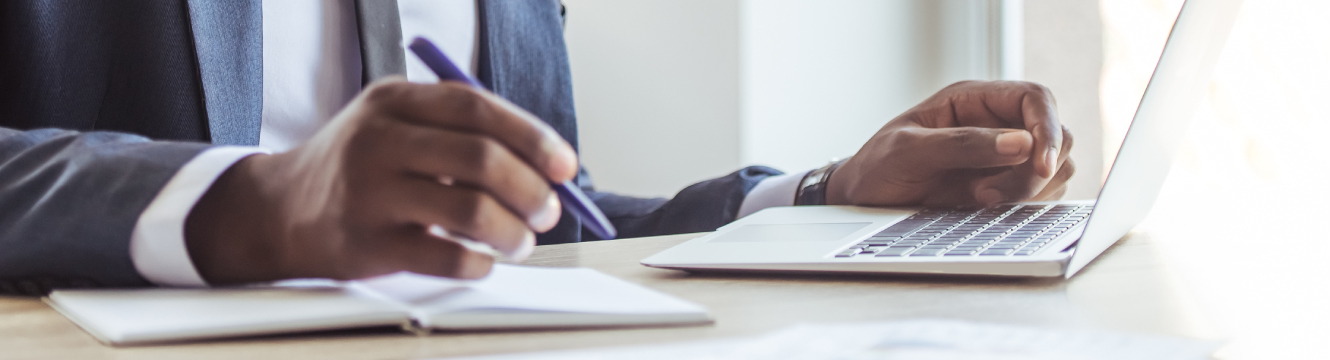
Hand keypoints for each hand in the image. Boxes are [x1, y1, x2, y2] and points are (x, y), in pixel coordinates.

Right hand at [184, 79, 576, 283]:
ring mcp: (369, 193)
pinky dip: (478, 262)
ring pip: (470, 210)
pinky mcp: (366, 244)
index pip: (477, 109)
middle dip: (531, 189)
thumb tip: (547, 165)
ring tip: (522, 241)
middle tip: (548, 210)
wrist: (280, 211)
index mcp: (393, 101)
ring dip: (513, 231)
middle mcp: (378, 141)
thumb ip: (461, 132)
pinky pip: (445, 256)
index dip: (531, 137)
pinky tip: (482, 261)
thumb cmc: (360, 167)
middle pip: (482, 159)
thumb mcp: (395, 124)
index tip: (564, 165)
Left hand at [826, 80, 1073, 206]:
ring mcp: (1004, 157)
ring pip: (1055, 168)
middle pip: (1055, 135)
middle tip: (990, 195)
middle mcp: (996, 124)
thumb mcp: (908, 151)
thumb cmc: (878, 166)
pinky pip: (1041, 194)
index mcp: (973, 100)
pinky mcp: (1006, 187)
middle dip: (1036, 169)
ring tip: (980, 201)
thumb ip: (962, 144)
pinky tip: (987, 209)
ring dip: (1031, 190)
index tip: (1040, 163)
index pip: (1034, 99)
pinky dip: (1027, 205)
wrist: (863, 200)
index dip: (1047, 128)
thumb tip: (1021, 143)